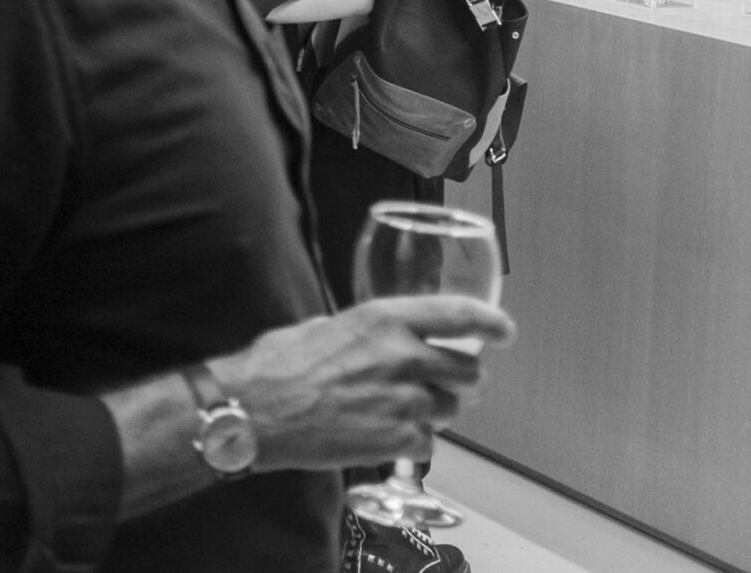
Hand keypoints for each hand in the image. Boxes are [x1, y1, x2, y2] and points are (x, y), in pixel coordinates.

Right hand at [212, 295, 514, 471]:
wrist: (255, 411)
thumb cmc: (277, 365)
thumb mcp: (324, 327)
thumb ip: (367, 333)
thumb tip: (384, 339)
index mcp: (385, 320)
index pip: (460, 315)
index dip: (491, 323)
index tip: (504, 332)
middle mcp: (404, 358)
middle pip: (469, 372)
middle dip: (463, 381)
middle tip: (446, 385)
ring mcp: (405, 402)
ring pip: (452, 409)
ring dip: (436, 411)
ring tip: (402, 412)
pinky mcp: (399, 441)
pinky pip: (427, 442)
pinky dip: (412, 441)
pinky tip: (383, 434)